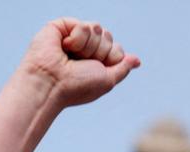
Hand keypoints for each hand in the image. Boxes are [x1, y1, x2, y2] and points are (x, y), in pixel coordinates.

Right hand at [21, 18, 140, 108]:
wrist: (52, 84)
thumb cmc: (76, 87)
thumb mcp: (107, 81)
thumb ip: (123, 68)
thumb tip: (137, 60)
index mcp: (96, 61)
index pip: (117, 49)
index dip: (111, 59)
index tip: (95, 71)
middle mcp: (85, 48)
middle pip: (109, 37)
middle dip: (100, 53)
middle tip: (81, 64)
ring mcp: (74, 36)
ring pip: (98, 29)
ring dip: (89, 47)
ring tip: (72, 57)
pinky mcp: (62, 26)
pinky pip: (85, 25)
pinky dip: (78, 39)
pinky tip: (65, 47)